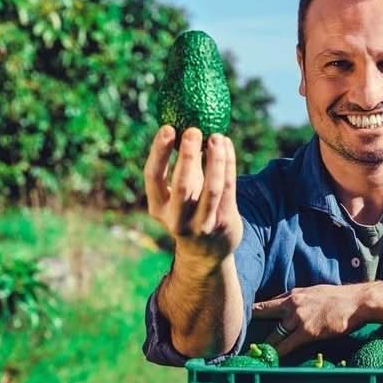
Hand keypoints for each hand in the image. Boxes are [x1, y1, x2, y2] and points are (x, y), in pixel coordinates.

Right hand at [143, 125, 242, 266]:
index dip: (159, 152)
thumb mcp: (176, 197)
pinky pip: (229, 188)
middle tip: (193, 130)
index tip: (167, 128)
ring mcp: (202, 223)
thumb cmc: (188, 212)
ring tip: (217, 136)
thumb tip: (185, 129)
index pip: (153, 177)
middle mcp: (177, 219)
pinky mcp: (224, 222)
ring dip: (216, 159)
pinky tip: (227, 146)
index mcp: (157, 208)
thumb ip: (179, 170)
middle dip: (187, 155)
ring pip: (212, 187)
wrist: (207, 254)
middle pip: (182, 184)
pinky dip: (229, 164)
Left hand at [252, 284, 365, 357]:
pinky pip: (288, 345)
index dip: (254, 312)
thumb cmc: (340, 297)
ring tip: (253, 354)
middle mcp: (292, 305)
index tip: (241, 318)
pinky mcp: (307, 332)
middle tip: (236, 337)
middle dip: (251, 326)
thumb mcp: (315, 291)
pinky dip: (278, 353)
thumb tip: (287, 302)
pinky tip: (271, 360)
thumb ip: (300, 297)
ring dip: (265, 345)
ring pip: (275, 334)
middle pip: (264, 315)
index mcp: (294, 294)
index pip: (268, 303)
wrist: (357, 302)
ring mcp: (299, 319)